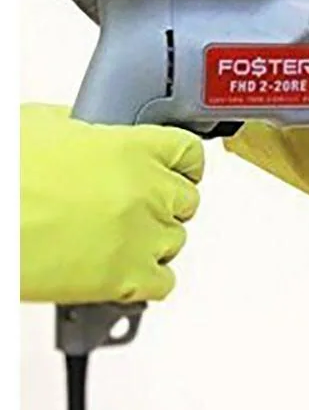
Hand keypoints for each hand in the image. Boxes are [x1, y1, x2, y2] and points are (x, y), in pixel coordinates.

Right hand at [20, 104, 204, 303]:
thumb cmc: (7, 174)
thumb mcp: (44, 126)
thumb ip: (89, 130)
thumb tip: (98, 135)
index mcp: (132, 148)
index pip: (189, 153)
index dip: (180, 164)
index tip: (175, 171)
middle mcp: (147, 191)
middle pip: (187, 199)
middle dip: (163, 203)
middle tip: (130, 207)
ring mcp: (143, 236)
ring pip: (175, 240)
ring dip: (152, 241)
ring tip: (113, 238)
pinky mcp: (129, 278)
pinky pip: (163, 282)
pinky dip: (146, 279)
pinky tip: (120, 270)